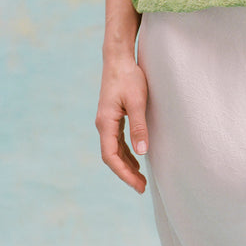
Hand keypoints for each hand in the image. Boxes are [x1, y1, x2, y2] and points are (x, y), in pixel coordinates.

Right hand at [95, 55, 148, 192]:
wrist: (118, 58)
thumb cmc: (128, 77)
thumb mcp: (137, 101)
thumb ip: (139, 126)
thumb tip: (142, 151)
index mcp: (106, 122)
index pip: (111, 156)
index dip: (123, 173)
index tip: (136, 185)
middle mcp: (103, 124)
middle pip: (111, 156)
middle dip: (125, 173)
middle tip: (141, 187)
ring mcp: (106, 120)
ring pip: (114, 149)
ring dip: (126, 164)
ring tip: (140, 178)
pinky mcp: (112, 116)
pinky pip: (117, 140)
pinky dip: (126, 152)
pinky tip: (136, 156)